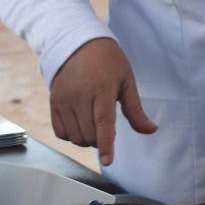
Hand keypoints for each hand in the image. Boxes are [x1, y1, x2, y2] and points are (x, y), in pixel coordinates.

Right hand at [49, 38, 156, 165]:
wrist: (77, 44)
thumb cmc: (107, 61)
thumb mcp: (126, 81)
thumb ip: (136, 110)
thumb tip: (151, 130)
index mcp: (101, 90)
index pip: (103, 123)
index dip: (107, 144)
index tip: (108, 160)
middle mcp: (79, 96)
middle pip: (89, 135)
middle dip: (101, 140)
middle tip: (107, 126)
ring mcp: (63, 100)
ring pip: (75, 137)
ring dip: (87, 139)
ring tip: (94, 123)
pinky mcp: (53, 103)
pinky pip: (60, 132)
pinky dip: (71, 135)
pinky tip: (80, 123)